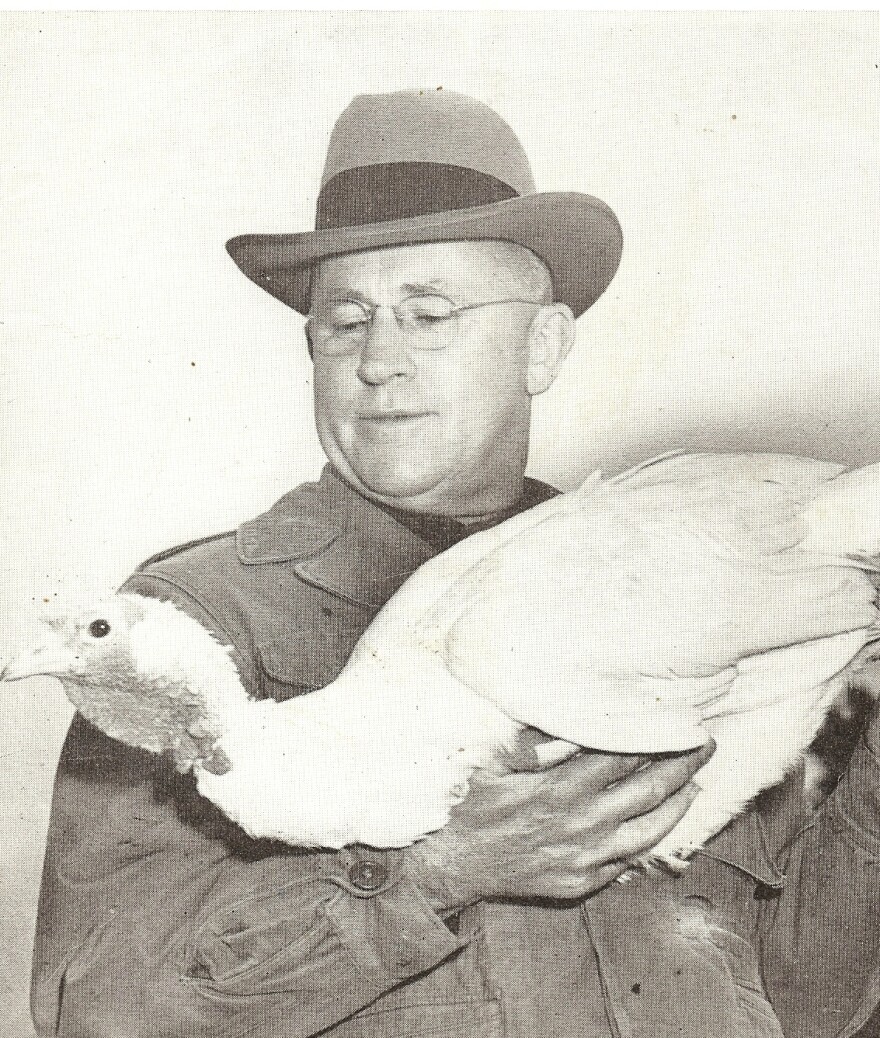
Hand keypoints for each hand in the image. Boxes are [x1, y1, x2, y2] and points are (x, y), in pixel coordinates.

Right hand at [406, 739, 713, 911]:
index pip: (624, 758)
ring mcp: (585, 859)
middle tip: (706, 746)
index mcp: (562, 789)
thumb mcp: (494, 759)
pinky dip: (648, 841)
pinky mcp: (579, 883)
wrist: (450, 865)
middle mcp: (582, 826)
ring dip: (677, 806)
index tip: (679, 722)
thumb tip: (568, 713)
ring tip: (696, 786)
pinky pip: (626, 861)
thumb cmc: (468, 805)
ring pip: (648, 831)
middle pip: (648, 791)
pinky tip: (658, 826)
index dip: (657, 738)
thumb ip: (535, 738)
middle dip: (682, 766)